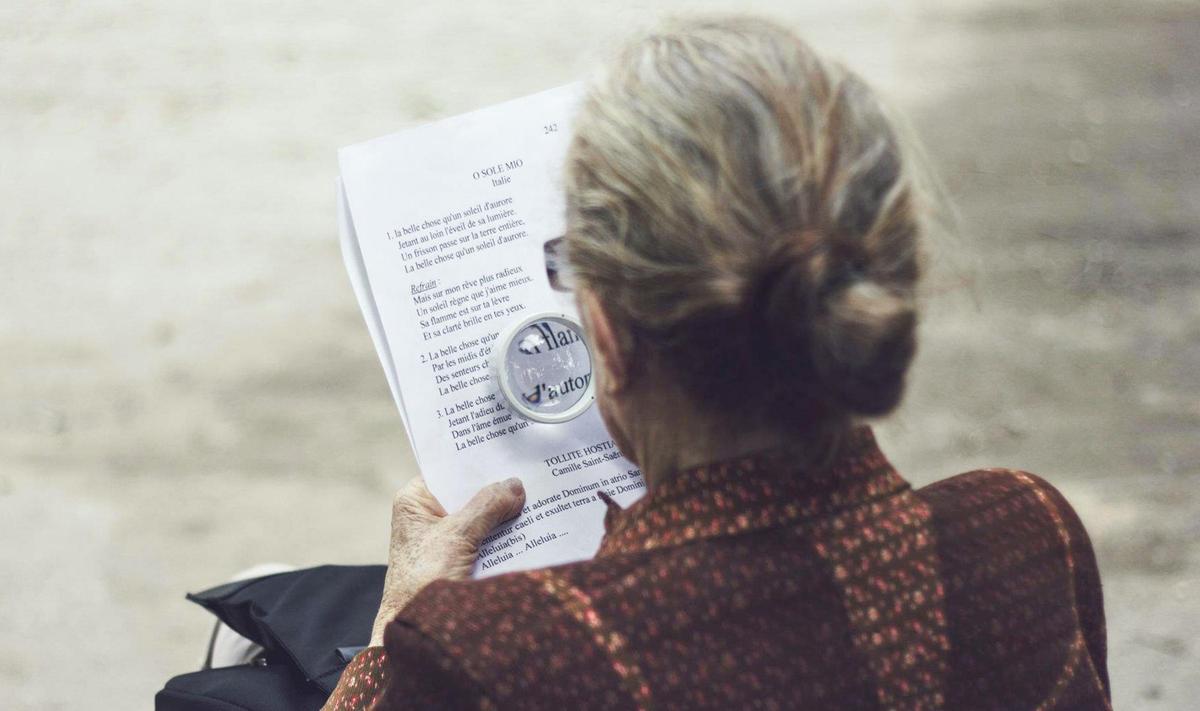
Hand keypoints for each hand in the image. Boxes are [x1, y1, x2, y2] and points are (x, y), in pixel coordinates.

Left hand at [369, 476, 524, 645]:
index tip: (508, 450)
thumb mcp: (457, 536)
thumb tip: (514, 485)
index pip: (449, 469)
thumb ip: (486, 506)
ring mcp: (446, 539)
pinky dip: (506, 536)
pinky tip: (532, 527)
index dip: (477, 461)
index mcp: (415, 501)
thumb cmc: (423, 583)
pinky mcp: (461, 560)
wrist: (417, 634)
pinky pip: (487, 540)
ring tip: (539, 497)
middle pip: (469, 493)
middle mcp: (429, 516)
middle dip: (498, 489)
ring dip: (506, 514)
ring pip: (482, 517)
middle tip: (531, 474)